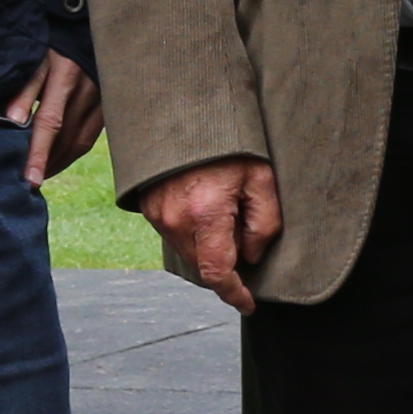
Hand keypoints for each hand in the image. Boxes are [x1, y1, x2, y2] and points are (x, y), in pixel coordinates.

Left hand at [9, 51, 104, 186]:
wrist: (92, 28)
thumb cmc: (57, 42)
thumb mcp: (38, 57)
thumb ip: (25, 88)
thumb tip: (13, 122)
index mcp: (65, 78)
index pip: (50, 123)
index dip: (39, 153)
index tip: (31, 179)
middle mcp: (87, 92)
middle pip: (65, 139)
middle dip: (47, 163)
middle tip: (29, 181)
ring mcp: (102, 100)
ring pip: (80, 142)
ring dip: (60, 162)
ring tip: (42, 173)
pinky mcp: (109, 105)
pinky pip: (91, 137)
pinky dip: (73, 152)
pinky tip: (60, 159)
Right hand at [143, 154, 281, 310]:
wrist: (185, 109)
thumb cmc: (229, 143)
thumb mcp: (262, 179)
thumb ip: (263, 224)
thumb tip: (252, 256)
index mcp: (205, 214)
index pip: (219, 273)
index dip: (235, 294)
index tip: (248, 304)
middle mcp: (175, 219)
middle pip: (202, 266)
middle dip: (227, 269)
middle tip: (247, 248)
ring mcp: (157, 214)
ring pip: (188, 253)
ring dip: (210, 252)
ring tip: (230, 223)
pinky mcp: (149, 206)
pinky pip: (175, 235)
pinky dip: (195, 237)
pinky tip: (211, 214)